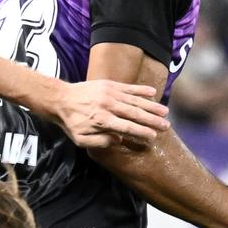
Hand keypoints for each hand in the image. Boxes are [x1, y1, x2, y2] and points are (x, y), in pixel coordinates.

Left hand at [52, 80, 169, 148]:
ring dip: (151, 106)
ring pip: (135, 100)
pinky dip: (141, 90)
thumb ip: (100, 142)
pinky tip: (153, 93)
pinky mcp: (109, 84)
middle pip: (135, 114)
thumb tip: (119, 140)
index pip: (127, 128)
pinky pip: (129, 88)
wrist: (60, 99)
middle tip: (166, 126)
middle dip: (152, 120)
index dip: (142, 132)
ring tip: (165, 112)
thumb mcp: (81, 140)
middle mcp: (108, 106)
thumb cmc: (71, 122)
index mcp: (102, 121)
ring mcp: (110, 93)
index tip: (154, 136)